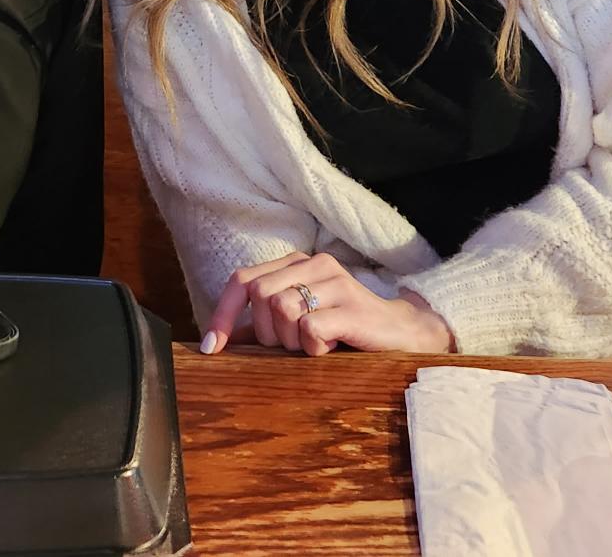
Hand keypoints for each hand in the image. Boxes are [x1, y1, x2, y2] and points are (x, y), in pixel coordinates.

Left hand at [200, 252, 455, 356]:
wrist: (401, 334)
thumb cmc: (343, 330)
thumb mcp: (297, 324)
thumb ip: (261, 327)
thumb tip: (215, 343)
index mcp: (295, 264)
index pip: (242, 280)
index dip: (223, 314)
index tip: (211, 349)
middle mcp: (312, 263)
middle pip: (259, 296)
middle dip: (265, 332)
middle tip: (289, 347)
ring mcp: (335, 281)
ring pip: (282, 309)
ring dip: (290, 340)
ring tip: (314, 344)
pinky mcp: (352, 305)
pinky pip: (310, 328)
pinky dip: (314, 347)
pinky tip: (332, 347)